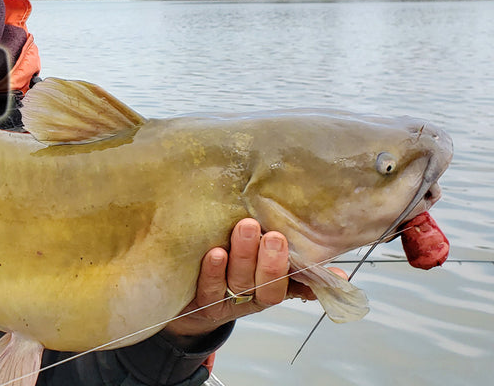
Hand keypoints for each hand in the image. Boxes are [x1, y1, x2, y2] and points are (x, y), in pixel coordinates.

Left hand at [163, 218, 304, 341]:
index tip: (315, 263)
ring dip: (244, 256)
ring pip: (239, 281)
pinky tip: (216, 254)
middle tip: (274, 237)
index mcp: (270, 289)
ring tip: (246, 228)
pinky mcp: (202, 301)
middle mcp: (251, 298)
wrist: (189, 299)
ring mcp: (226, 300)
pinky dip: (213, 271)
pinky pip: (209, 287)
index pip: (292, 286)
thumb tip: (340, 276)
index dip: (307, 280)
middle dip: (271, 261)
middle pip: (265, 284)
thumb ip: (292, 263)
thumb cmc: (230, 270)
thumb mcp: (262, 265)